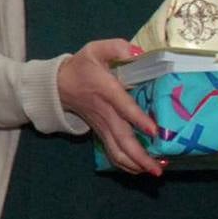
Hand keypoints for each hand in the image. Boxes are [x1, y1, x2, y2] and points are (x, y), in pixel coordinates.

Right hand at [58, 39, 162, 176]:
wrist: (58, 84)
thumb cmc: (81, 67)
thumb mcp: (95, 50)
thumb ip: (116, 47)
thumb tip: (137, 51)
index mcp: (106, 91)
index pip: (123, 107)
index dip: (138, 119)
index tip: (154, 131)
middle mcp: (105, 113)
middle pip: (122, 139)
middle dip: (140, 156)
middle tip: (159, 168)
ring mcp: (102, 126)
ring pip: (117, 151)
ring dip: (134, 164)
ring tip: (154, 171)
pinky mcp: (100, 132)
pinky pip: (112, 153)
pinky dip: (125, 165)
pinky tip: (140, 169)